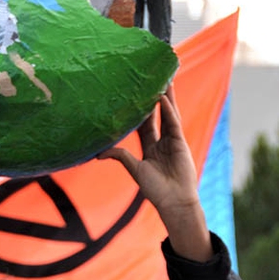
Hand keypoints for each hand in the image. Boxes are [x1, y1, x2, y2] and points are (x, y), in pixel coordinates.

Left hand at [98, 87, 211, 261]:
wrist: (173, 201)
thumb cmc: (155, 189)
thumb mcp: (134, 169)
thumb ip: (120, 156)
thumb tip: (99, 154)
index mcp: (150, 146)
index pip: (144, 123)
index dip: (140, 109)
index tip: (134, 94)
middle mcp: (161, 140)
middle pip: (158, 113)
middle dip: (155, 96)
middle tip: (152, 78)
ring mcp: (172, 140)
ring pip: (168, 113)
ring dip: (166, 96)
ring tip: (164, 78)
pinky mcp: (180, 142)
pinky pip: (172, 123)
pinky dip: (167, 111)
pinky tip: (162, 98)